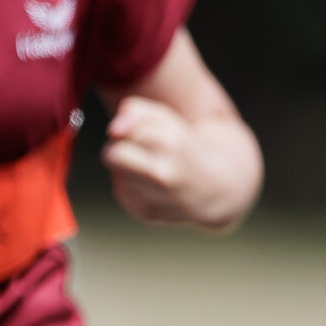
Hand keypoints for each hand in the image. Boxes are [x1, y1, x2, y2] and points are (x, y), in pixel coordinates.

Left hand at [104, 94, 232, 226]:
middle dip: (118, 150)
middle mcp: (163, 175)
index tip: (148, 135)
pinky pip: (122, 194)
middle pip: (110, 155)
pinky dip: (131, 187)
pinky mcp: (147, 214)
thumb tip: (114, 129)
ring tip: (153, 168)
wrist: (215, 187)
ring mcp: (155, 198)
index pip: (119, 133)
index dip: (128, 132)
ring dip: (125, 170)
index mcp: (171, 144)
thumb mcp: (166, 118)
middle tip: (141, 151)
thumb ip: (136, 112)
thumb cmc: (183, 146)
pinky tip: (153, 186)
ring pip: (116, 176)